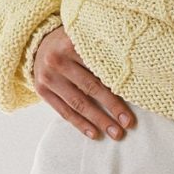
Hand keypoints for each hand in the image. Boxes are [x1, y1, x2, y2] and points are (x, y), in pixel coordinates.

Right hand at [32, 23, 135, 141]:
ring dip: (99, 120)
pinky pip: (64, 111)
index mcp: (72, 43)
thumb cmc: (72, 44)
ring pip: (78, 103)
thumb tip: (132, 74)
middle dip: (112, 106)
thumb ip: (102, 51)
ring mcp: (48, 77)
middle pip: (90, 87)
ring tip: (116, 133)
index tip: (135, 98)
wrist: (39, 45)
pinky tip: (95, 134)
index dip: (118, 83)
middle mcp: (58, 60)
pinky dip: (80, 124)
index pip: (99, 66)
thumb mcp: (85, 40)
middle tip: (128, 122)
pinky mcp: (42, 91)